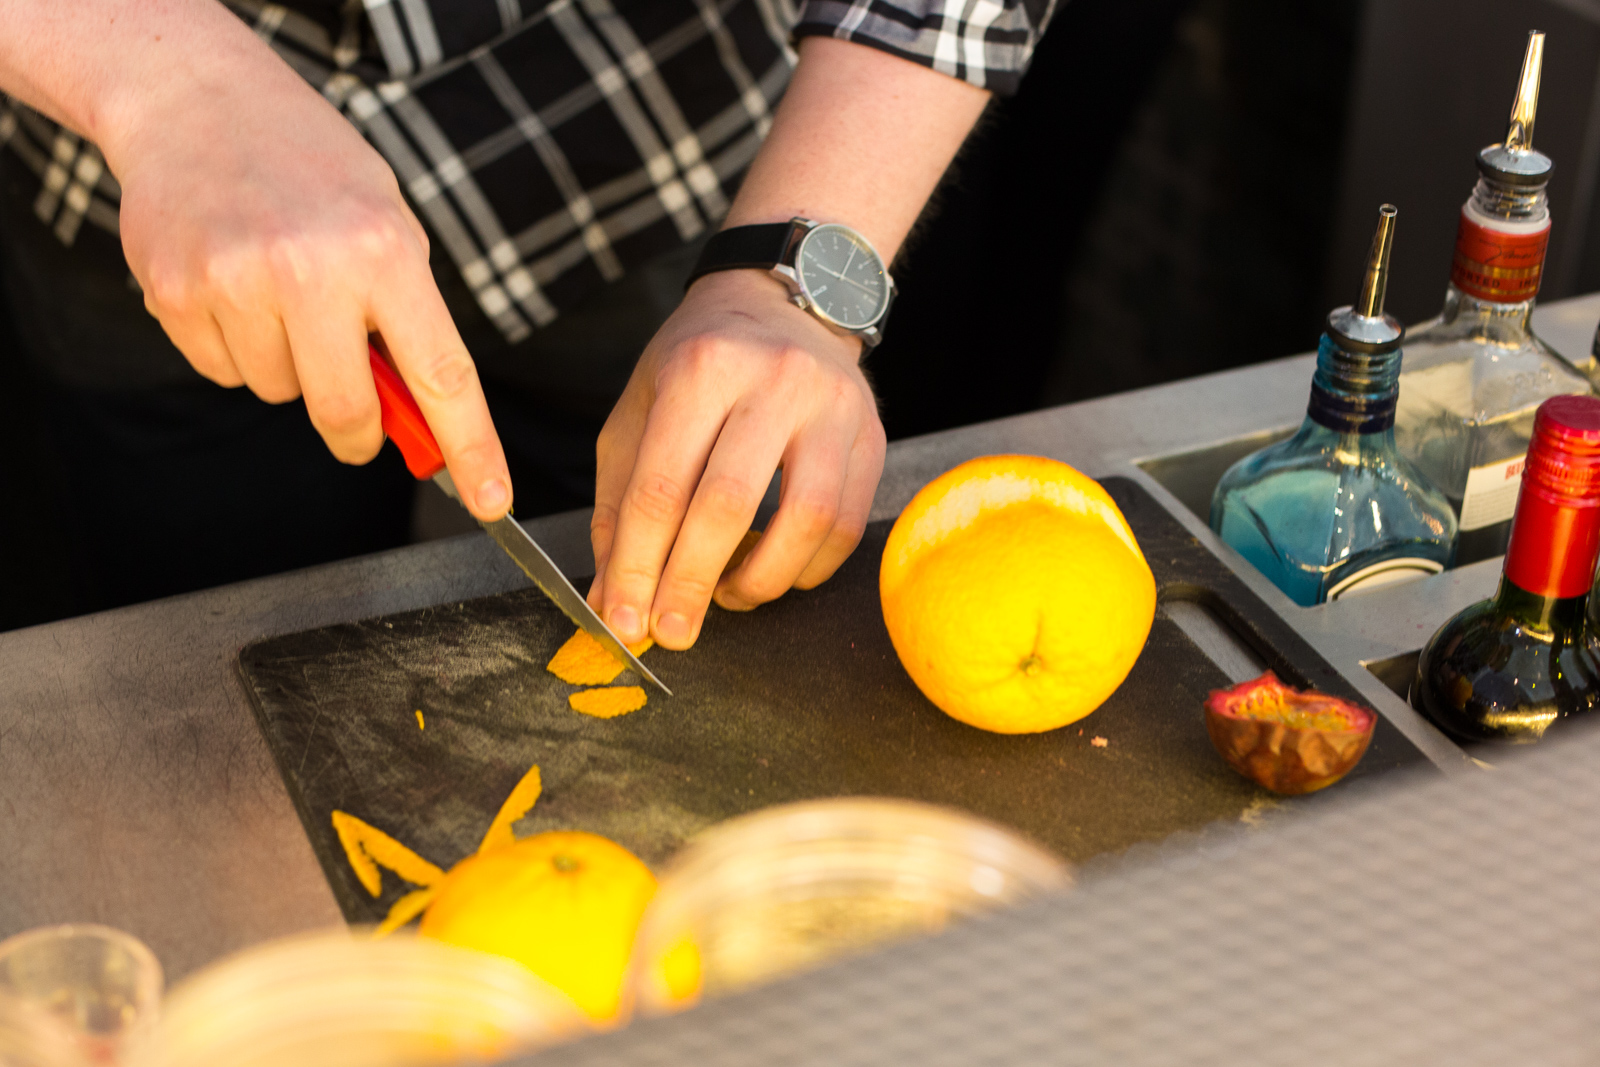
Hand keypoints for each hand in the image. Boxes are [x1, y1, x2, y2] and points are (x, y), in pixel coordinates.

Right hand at [103, 31, 510, 518]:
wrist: (196, 102)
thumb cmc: (312, 169)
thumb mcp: (387, 224)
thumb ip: (407, 320)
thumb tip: (421, 421)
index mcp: (385, 252)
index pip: (442, 375)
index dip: (471, 447)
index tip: (491, 500)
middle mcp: (311, 270)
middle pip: (345, 413)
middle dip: (358, 432)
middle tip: (358, 420)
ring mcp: (237, 283)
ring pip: (279, 393)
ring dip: (289, 368)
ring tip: (279, 292)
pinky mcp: (175, 295)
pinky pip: (223, 372)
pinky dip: (236, 348)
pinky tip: (234, 287)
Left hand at [589, 270, 886, 649]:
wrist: (784, 304)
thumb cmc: (700, 363)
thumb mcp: (639, 412)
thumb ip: (618, 505)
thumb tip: (614, 598)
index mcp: (701, 369)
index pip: (662, 487)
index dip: (640, 565)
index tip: (626, 620)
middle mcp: (773, 381)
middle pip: (729, 506)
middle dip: (692, 584)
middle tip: (673, 633)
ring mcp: (832, 408)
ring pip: (806, 521)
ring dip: (761, 581)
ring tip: (728, 598)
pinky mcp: (872, 436)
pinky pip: (846, 526)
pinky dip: (807, 568)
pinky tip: (774, 572)